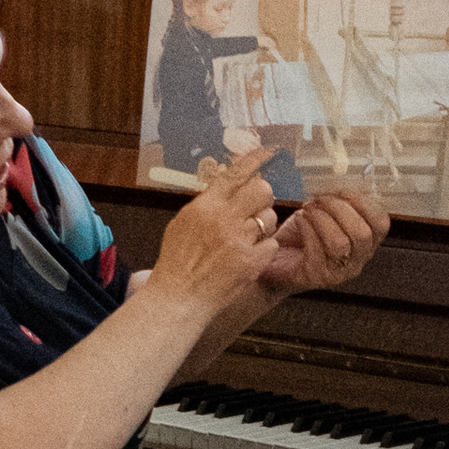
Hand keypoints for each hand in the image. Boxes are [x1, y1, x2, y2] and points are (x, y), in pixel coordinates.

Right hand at [151, 152, 282, 313]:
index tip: (267, 152)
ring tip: (247, 238)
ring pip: (270, 218)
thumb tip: (227, 186)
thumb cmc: (177, 262)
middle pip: (262, 190)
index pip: (236, 173)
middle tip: (255, 207)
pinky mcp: (252, 262)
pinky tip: (249, 256)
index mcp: (206, 206)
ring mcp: (240, 241)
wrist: (179, 297)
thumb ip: (206, 203)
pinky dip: (263, 249)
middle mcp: (224, 219)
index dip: (255, 160)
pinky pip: (271, 244)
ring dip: (263, 225)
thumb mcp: (184, 222)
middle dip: (262, 196)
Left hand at [261, 184, 389, 295]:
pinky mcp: (316, 277)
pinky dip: (307, 228)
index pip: (381, 224)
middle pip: (362, 234)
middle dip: (339, 209)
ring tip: (308, 209)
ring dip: (322, 219)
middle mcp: (357, 260)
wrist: (273, 257)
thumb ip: (339, 199)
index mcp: (366, 242)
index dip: (365, 203)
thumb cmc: (302, 234)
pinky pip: (316, 250)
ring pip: (340, 243)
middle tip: (320, 198)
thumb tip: (342, 175)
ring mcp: (338, 272)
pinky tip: (300, 219)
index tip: (343, 189)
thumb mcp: (326, 211)